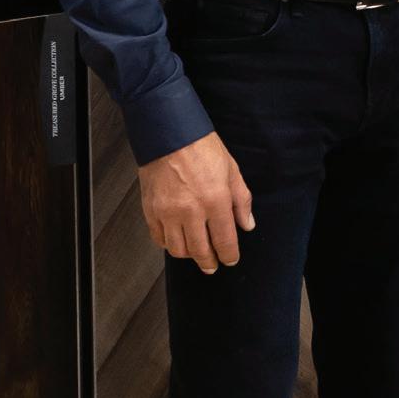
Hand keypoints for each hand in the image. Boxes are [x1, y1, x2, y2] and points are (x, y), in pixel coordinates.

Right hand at [139, 131, 253, 272]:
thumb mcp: (232, 170)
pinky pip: (159, 238)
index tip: (230, 260)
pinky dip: (168, 244)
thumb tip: (247, 225)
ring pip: (178, 249)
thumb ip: (241, 201)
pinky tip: (176, 240)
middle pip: (200, 251)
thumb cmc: (201, 147)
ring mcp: (168, 212)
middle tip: (212, 265)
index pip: (225, 242)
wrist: (168, 132)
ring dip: (189, 255)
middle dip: (209, 262)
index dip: (229, 256)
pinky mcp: (151, 209)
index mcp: (215, 201)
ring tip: (195, 252)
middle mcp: (191, 211)